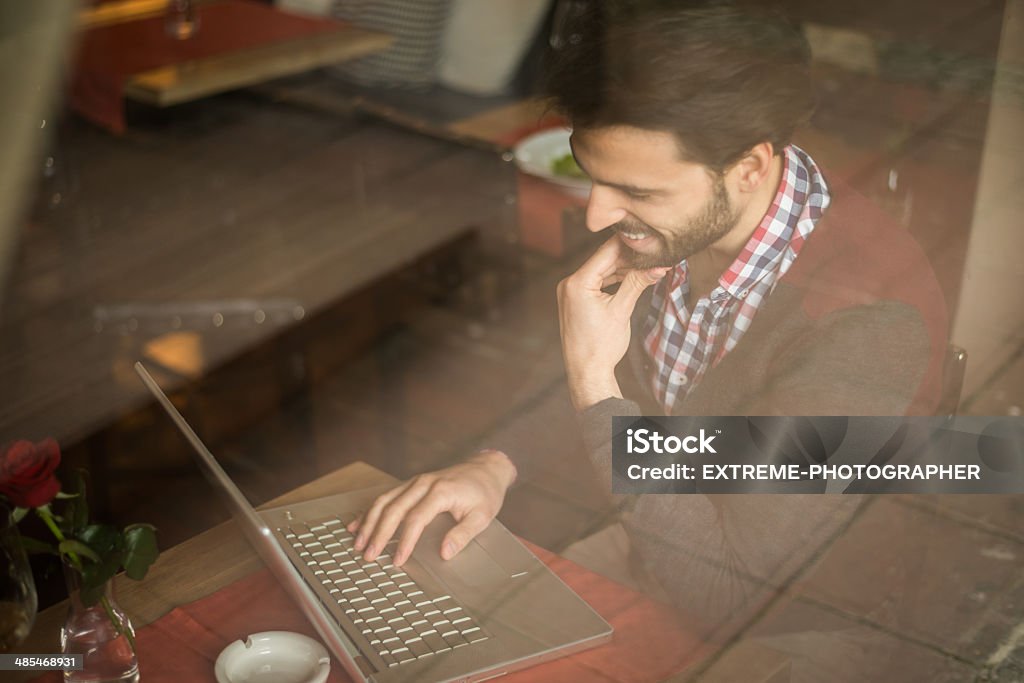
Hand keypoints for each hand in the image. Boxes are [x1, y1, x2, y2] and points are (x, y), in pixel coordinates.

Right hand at [348, 450, 516, 564]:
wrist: (486, 468)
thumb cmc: (485, 492)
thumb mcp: (482, 516)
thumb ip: (463, 535)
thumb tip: (445, 553)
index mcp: (440, 492)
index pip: (416, 519)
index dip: (405, 541)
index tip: (397, 560)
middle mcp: (423, 484)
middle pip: (393, 509)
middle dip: (378, 534)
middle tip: (368, 555)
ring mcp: (415, 482)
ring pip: (384, 501)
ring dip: (369, 522)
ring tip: (358, 543)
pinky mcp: (412, 484)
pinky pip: (386, 496)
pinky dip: (370, 511)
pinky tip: (357, 524)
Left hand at [557, 236, 668, 409]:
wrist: (587, 372)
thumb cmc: (601, 346)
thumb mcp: (622, 310)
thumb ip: (637, 283)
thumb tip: (658, 265)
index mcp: (577, 283)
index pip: (607, 252)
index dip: (630, 244)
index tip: (650, 238)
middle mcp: (569, 283)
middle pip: (603, 260)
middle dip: (629, 257)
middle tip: (654, 254)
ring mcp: (570, 291)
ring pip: (600, 270)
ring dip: (622, 268)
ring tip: (647, 265)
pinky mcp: (574, 300)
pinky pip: (596, 282)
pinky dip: (612, 280)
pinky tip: (631, 277)